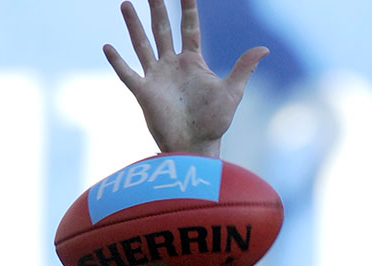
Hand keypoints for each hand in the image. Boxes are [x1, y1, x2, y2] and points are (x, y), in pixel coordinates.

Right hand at [102, 0, 266, 154]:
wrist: (196, 144)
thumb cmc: (215, 121)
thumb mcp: (232, 92)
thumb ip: (244, 68)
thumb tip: (264, 48)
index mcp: (193, 62)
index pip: (189, 29)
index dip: (188, 9)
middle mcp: (172, 65)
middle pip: (162, 30)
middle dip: (157, 9)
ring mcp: (156, 76)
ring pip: (142, 45)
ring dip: (133, 25)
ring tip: (125, 4)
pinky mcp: (144, 91)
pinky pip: (127, 73)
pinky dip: (117, 61)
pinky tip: (107, 46)